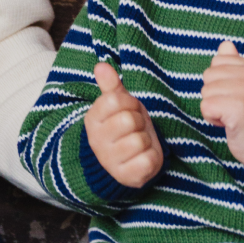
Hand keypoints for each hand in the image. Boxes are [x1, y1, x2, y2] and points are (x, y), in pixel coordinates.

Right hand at [85, 61, 162, 188]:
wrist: (122, 163)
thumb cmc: (122, 128)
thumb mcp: (118, 105)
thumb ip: (111, 86)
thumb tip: (101, 66)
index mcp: (92, 120)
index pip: (115, 101)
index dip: (129, 103)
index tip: (129, 110)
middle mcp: (97, 142)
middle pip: (129, 120)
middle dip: (139, 122)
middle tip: (135, 128)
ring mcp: (110, 161)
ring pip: (140, 140)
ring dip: (146, 140)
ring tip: (139, 143)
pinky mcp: (126, 176)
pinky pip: (148, 160)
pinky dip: (151, 157)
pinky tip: (142, 157)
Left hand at [200, 41, 243, 165]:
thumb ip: (236, 65)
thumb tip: (224, 45)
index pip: (217, 61)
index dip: (220, 82)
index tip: (236, 97)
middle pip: (208, 76)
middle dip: (215, 95)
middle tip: (234, 109)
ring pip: (205, 92)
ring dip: (214, 108)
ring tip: (233, 116)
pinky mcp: (237, 108)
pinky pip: (205, 107)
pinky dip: (212, 119)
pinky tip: (229, 124)